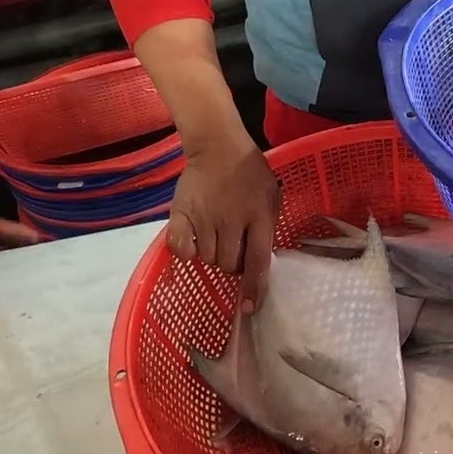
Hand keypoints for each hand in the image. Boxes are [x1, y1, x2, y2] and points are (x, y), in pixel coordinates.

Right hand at [168, 144, 280, 313]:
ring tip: (217, 237)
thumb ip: (268, 228)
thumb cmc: (251, 173)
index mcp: (259, 215)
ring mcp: (204, 216)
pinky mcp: (181, 212)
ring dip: (213, 255)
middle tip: (234, 247)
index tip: (249, 307)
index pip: (257, 261)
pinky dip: (185, 251)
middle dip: (233, 264)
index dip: (254, 287)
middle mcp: (231, 219)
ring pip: (207, 258)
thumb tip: (261, 263)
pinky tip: (192, 243)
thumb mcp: (272, 197)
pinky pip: (180, 246)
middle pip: (229, 263)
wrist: (218, 146)